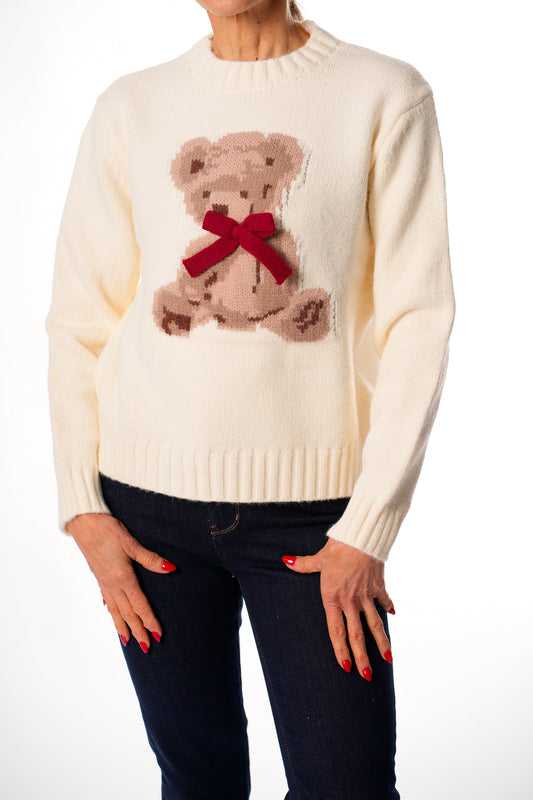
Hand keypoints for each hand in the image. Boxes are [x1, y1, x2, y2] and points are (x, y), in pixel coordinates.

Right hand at [65, 512, 176, 652]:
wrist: (83, 522)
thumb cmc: (107, 529)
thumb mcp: (131, 542)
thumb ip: (150, 559)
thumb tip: (170, 568)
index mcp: (123, 577)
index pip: (140, 605)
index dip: (149, 621)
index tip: (158, 635)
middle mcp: (112, 584)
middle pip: (128, 613)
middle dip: (138, 630)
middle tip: (147, 647)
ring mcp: (104, 581)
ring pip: (115, 610)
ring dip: (122, 626)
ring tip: (128, 641)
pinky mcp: (98, 576)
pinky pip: (107, 600)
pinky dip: (111, 611)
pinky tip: (112, 614)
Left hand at [281, 538, 394, 679]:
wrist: (361, 537)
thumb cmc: (338, 547)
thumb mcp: (319, 558)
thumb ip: (303, 564)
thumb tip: (286, 561)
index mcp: (333, 598)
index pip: (337, 631)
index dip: (341, 650)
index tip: (346, 667)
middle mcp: (350, 601)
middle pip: (358, 635)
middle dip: (363, 658)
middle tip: (367, 676)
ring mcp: (366, 596)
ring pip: (375, 625)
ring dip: (382, 643)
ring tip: (388, 660)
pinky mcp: (379, 586)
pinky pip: (384, 602)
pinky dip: (389, 608)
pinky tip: (393, 616)